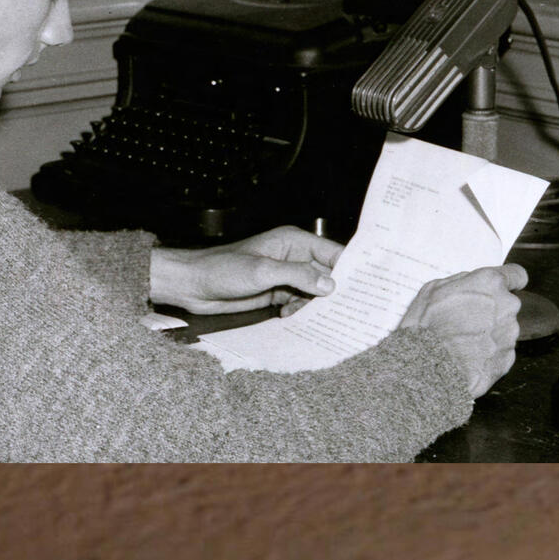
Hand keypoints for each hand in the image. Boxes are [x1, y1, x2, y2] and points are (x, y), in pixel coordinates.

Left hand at [149, 226, 343, 314]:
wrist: (192, 286)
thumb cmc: (221, 269)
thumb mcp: (262, 272)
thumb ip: (297, 276)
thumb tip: (329, 285)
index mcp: (293, 242)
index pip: (332, 253)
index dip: (349, 268)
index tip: (365, 286)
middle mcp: (292, 258)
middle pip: (326, 275)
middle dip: (333, 292)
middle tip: (343, 310)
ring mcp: (284, 276)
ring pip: (313, 292)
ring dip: (313, 305)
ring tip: (305, 315)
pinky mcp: (275, 293)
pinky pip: (298, 303)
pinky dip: (298, 312)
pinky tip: (286, 317)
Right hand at [396, 264, 527, 396]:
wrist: (427, 368)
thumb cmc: (426, 326)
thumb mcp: (433, 290)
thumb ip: (461, 282)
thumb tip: (471, 285)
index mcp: (490, 283)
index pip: (517, 275)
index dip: (511, 281)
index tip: (508, 286)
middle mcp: (507, 306)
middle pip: (507, 305)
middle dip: (492, 311)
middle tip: (466, 322)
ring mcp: (509, 335)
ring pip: (503, 330)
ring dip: (489, 334)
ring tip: (462, 344)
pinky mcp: (507, 359)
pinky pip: (500, 353)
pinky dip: (488, 355)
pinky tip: (468, 358)